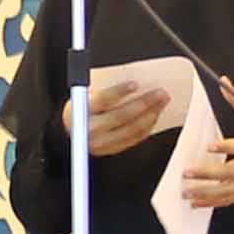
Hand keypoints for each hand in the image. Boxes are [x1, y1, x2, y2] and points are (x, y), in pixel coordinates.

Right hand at [81, 61, 195, 152]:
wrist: (72, 131)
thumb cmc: (83, 107)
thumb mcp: (86, 95)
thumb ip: (103, 89)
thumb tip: (135, 82)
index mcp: (80, 110)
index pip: (102, 100)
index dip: (119, 91)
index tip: (135, 84)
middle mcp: (88, 130)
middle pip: (121, 116)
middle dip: (144, 103)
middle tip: (160, 93)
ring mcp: (100, 143)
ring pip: (131, 129)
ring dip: (151, 114)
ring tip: (162, 102)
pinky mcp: (110, 150)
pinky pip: (134, 139)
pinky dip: (147, 127)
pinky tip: (154, 115)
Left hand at [173, 111, 233, 209]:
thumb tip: (223, 82)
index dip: (227, 147)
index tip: (209, 146)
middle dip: (209, 173)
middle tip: (187, 172)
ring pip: (231, 189)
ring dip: (207, 192)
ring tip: (187, 192)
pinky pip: (233, 198)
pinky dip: (214, 202)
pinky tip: (197, 202)